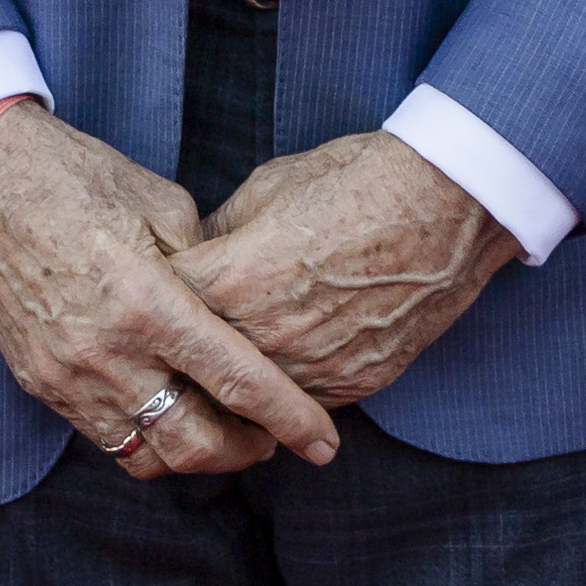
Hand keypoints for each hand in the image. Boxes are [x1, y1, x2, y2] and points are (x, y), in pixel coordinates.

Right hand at [0, 101, 341, 480]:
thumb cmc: (77, 176)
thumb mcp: (162, 204)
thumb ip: (206, 266)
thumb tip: (240, 306)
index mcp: (148, 300)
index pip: (236, 380)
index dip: (288, 419)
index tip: (323, 444)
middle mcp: (107, 351)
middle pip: (194, 443)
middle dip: (245, 451)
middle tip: (271, 437)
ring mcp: (67, 375)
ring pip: (148, 454)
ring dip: (195, 454)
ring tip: (222, 431)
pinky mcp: (39, 383)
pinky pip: (104, 437)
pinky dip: (146, 438)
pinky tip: (166, 412)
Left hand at [171, 134, 516, 407]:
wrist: (442, 202)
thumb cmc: (352, 182)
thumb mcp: (265, 189)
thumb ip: (219, 234)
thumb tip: (194, 256)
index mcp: (233, 280)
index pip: (161, 309)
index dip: (150, 301)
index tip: (143, 300)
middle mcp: (267, 335)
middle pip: (195, 370)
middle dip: (179, 359)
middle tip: (163, 357)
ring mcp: (313, 367)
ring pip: (245, 404)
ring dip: (227, 393)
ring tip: (210, 381)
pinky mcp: (352, 384)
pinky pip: (298, 403)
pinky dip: (282, 394)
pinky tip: (274, 377)